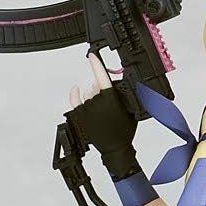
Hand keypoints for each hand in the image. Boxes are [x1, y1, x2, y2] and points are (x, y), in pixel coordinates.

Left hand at [69, 52, 137, 175]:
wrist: (115, 149)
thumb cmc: (124, 133)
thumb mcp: (131, 111)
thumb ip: (125, 96)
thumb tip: (123, 85)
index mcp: (110, 98)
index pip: (101, 76)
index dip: (96, 63)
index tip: (92, 55)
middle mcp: (96, 101)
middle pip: (96, 86)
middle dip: (101, 89)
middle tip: (109, 102)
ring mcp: (86, 108)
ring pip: (88, 93)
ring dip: (93, 94)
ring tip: (100, 106)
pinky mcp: (80, 115)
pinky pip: (74, 99)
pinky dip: (74, 93)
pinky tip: (75, 88)